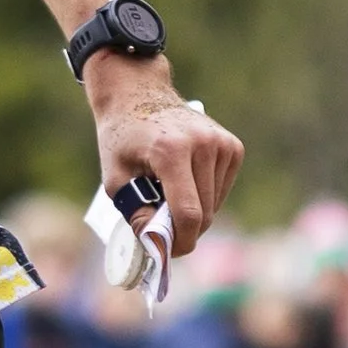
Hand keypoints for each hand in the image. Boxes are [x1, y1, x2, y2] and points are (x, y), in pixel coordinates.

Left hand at [84, 56, 243, 246]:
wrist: (137, 95)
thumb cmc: (121, 138)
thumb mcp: (115, 179)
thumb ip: (135, 214)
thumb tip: (156, 247)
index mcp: (172, 152)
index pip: (188, 212)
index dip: (180, 240)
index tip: (168, 253)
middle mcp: (204, 145)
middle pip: (205, 212)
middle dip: (185, 231)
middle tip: (162, 233)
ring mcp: (222, 143)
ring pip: (216, 204)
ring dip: (195, 213)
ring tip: (167, 198)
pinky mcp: (232, 146)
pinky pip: (222, 189)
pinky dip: (205, 197)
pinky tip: (184, 184)